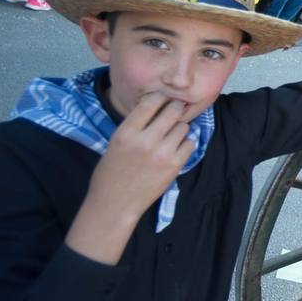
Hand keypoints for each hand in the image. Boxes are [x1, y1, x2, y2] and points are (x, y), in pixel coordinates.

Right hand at [65, 95, 196, 263]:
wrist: (115, 203)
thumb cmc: (111, 172)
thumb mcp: (116, 142)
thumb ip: (135, 125)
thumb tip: (158, 105)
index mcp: (126, 132)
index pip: (151, 101)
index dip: (160, 97)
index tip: (162, 100)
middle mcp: (145, 141)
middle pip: (173, 110)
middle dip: (175, 109)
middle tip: (173, 113)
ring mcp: (162, 154)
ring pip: (183, 126)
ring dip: (179, 128)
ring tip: (170, 136)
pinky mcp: (174, 166)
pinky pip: (190, 143)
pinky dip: (185, 143)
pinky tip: (175, 148)